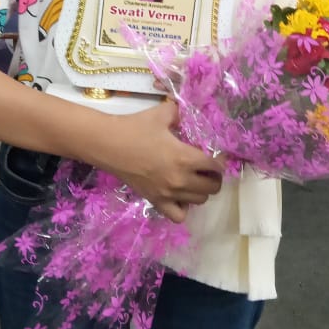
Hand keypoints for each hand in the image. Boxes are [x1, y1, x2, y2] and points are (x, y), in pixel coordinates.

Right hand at [107, 101, 223, 223]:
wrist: (108, 145)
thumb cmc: (135, 127)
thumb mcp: (162, 114)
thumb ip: (179, 112)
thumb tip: (185, 113)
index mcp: (185, 157)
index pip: (215, 166)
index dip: (220, 161)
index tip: (217, 156)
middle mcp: (180, 179)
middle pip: (212, 188)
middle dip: (214, 178)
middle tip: (208, 168)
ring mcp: (168, 193)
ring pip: (199, 201)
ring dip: (201, 190)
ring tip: (195, 180)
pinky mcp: (155, 201)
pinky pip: (178, 215)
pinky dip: (183, 208)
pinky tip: (179, 195)